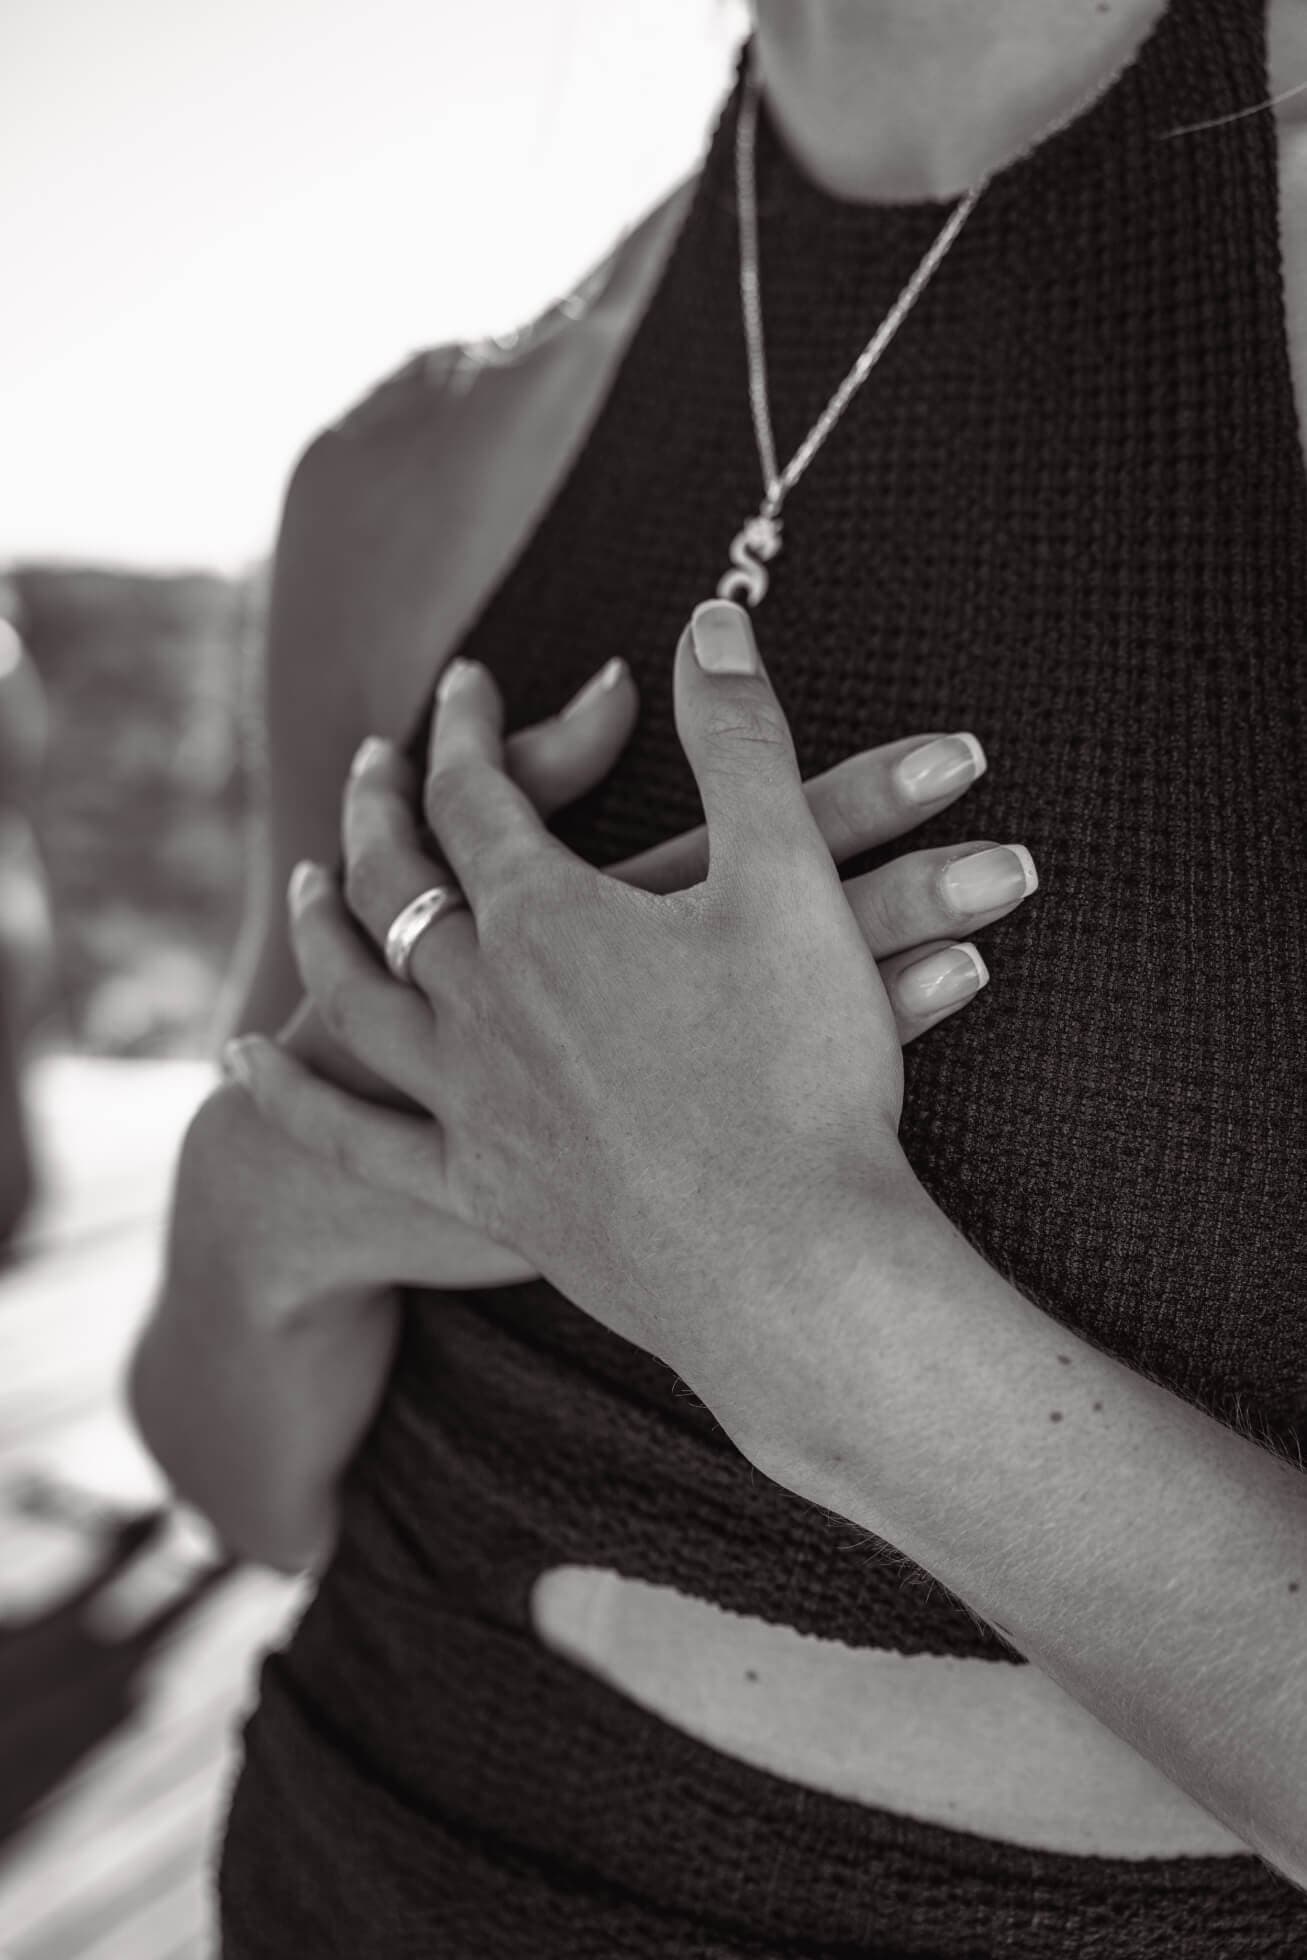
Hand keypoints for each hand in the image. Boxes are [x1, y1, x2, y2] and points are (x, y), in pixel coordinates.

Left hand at [228, 602, 1037, 1375]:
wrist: (794, 1271)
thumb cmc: (804, 1073)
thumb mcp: (789, 878)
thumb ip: (742, 738)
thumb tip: (707, 617)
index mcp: (548, 918)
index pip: (477, 795)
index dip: (470, 729)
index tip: (466, 682)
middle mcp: (483, 1002)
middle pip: (399, 884)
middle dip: (385, 807)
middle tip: (376, 759)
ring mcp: (469, 1103)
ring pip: (360, 993)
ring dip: (326, 925)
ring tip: (308, 883)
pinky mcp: (479, 1194)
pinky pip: (353, 1134)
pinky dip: (289, 1094)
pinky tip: (243, 1067)